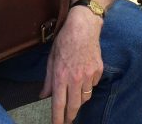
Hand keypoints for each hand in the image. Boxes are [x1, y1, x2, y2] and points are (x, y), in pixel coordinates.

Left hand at [41, 7, 103, 123]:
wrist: (84, 27)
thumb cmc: (64, 41)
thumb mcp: (51, 59)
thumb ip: (48, 80)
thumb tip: (43, 96)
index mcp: (60, 76)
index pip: (58, 104)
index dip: (57, 118)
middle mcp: (75, 78)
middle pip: (74, 106)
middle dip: (70, 116)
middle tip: (67, 120)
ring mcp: (88, 75)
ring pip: (85, 97)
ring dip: (79, 101)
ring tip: (75, 98)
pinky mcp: (98, 70)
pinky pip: (93, 85)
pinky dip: (88, 86)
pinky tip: (84, 78)